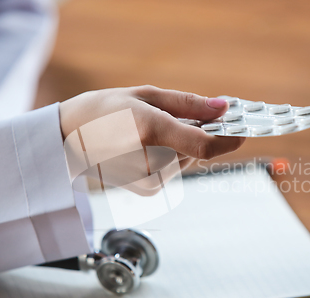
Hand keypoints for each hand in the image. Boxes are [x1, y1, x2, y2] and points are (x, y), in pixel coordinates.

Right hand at [59, 85, 244, 194]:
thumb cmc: (103, 110)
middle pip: (198, 150)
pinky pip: (175, 169)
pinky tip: (147, 146)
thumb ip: (188, 103)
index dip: (229, 138)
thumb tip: (223, 107)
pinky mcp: (148, 190)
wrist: (68, 139)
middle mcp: (151, 161)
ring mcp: (149, 180)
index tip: (242, 127)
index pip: (204, 145)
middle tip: (180, 116)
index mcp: (150, 130)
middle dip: (199, 133)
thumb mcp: (145, 95)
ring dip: (182, 145)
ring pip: (188, 159)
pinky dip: (171, 156)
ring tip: (152, 130)